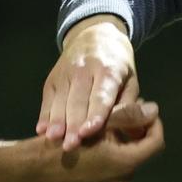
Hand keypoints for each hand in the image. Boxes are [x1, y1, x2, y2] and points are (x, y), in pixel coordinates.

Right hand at [34, 100, 163, 181]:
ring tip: (98, 137)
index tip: (143, 111)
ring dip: (117, 152)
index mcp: (125, 164)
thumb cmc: (63, 141)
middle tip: (116, 120)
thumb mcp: (96, 124)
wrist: (31, 171)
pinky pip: (108, 181)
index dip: (153, 124)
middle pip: (137, 154)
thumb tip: (155, 109)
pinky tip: (88, 155)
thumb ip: (127, 115)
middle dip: (130, 138)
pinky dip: (104, 167)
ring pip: (123, 168)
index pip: (156, 142)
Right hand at [38, 16, 136, 150]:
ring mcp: (65, 73)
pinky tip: (41, 130)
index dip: (95, 114)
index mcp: (109, 70)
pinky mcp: (52, 78)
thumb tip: (140, 128)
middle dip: (73, 124)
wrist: (94, 35)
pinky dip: (44, 114)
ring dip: (56, 121)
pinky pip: (48, 99)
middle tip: (71, 146)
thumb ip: (131, 105)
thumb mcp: (130, 80)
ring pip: (60, 100)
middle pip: (78, 101)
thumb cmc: (117, 66)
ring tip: (53, 140)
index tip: (89, 132)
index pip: (101, 95)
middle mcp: (84, 70)